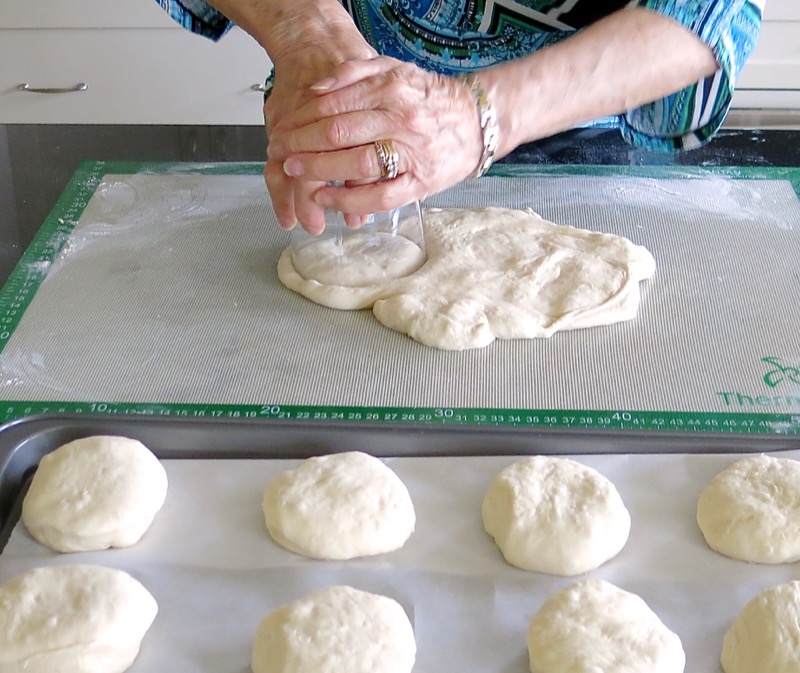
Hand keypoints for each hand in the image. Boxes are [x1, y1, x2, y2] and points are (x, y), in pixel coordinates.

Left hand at [267, 57, 484, 223]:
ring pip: (355, 164)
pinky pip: (378, 196)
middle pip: (338, 134)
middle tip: (280, 151)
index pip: (333, 105)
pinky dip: (348, 200)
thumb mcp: (396, 70)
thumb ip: (356, 73)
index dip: (300, 119)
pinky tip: (326, 198)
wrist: (478, 122)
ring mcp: (412, 153)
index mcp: (392, 89)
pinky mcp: (420, 183)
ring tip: (295, 172)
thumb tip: (317, 89)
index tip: (282, 128)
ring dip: (319, 171)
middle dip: (301, 145)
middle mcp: (401, 119)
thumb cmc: (430, 99)